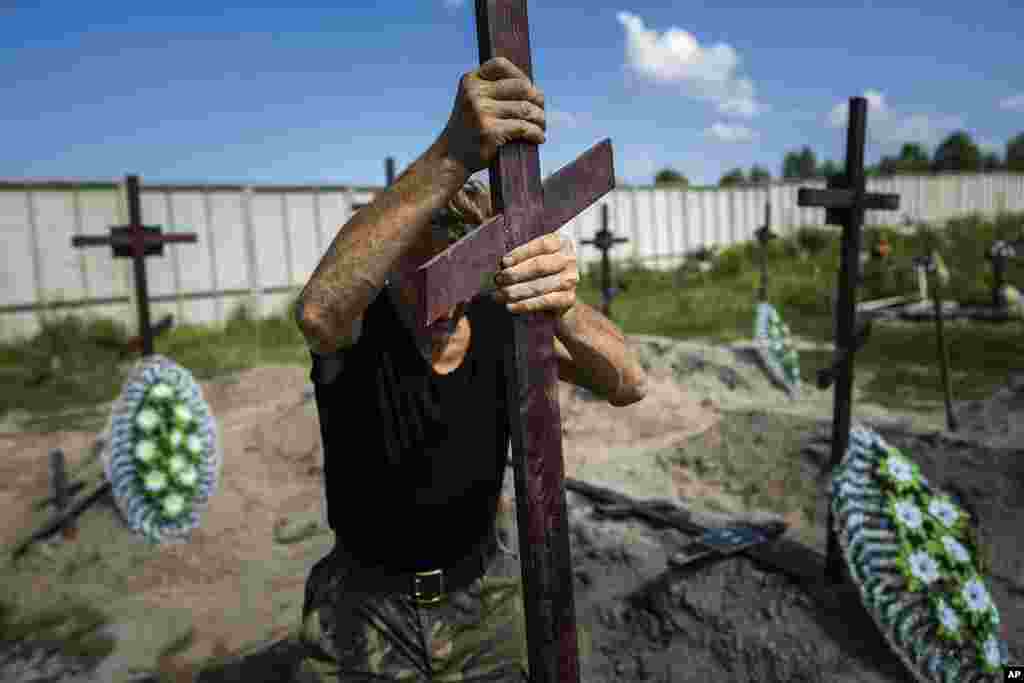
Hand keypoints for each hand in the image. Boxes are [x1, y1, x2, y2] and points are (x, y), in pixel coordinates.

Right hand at [440, 56, 546, 175]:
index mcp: (470, 81)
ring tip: (541, 125)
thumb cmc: (470, 129)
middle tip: (540, 111)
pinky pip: (524, 127)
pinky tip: (538, 137)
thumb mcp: (473, 102)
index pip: (501, 65)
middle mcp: (474, 93)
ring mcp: (482, 112)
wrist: (452, 157)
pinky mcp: (490, 131)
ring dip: (540, 118)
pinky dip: (536, 133)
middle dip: (537, 99)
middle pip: (521, 86)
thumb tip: (534, 90)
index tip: (529, 90)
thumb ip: (494, 90)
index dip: (521, 75)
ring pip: (526, 108)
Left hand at [492, 234, 577, 317]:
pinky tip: (510, 306)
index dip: (521, 253)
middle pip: (539, 265)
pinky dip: (525, 304)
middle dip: (515, 273)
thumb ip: (521, 259)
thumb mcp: (533, 261)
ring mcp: (571, 279)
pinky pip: (544, 301)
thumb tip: (503, 266)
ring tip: (499, 295)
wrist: (563, 300)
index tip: (503, 262)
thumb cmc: (541, 275)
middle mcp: (569, 259)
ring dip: (515, 291)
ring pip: (539, 285)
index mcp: (561, 243)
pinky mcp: (569, 298)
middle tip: (498, 280)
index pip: (541, 245)